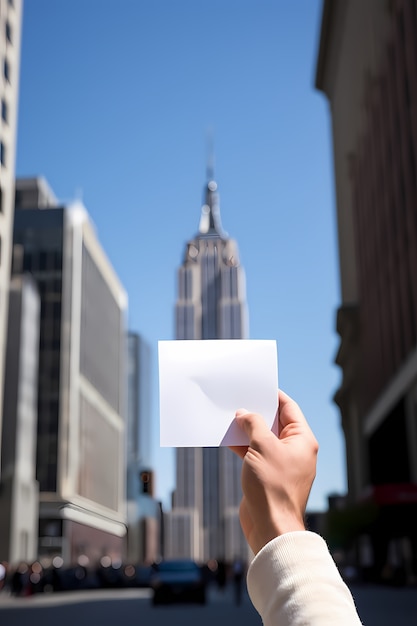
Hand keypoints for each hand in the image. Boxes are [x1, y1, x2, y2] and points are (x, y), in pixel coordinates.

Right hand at [229, 389, 318, 554]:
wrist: (271, 527)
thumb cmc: (272, 486)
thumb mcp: (262, 446)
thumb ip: (253, 424)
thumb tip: (245, 414)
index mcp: (302, 440)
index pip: (289, 408)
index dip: (273, 396)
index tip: (257, 386)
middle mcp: (295, 450)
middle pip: (275, 423)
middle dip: (257, 412)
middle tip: (239, 399)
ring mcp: (281, 463)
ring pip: (262, 438)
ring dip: (247, 429)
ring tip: (229, 417)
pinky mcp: (267, 475)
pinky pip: (255, 454)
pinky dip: (243, 446)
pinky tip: (228, 438)